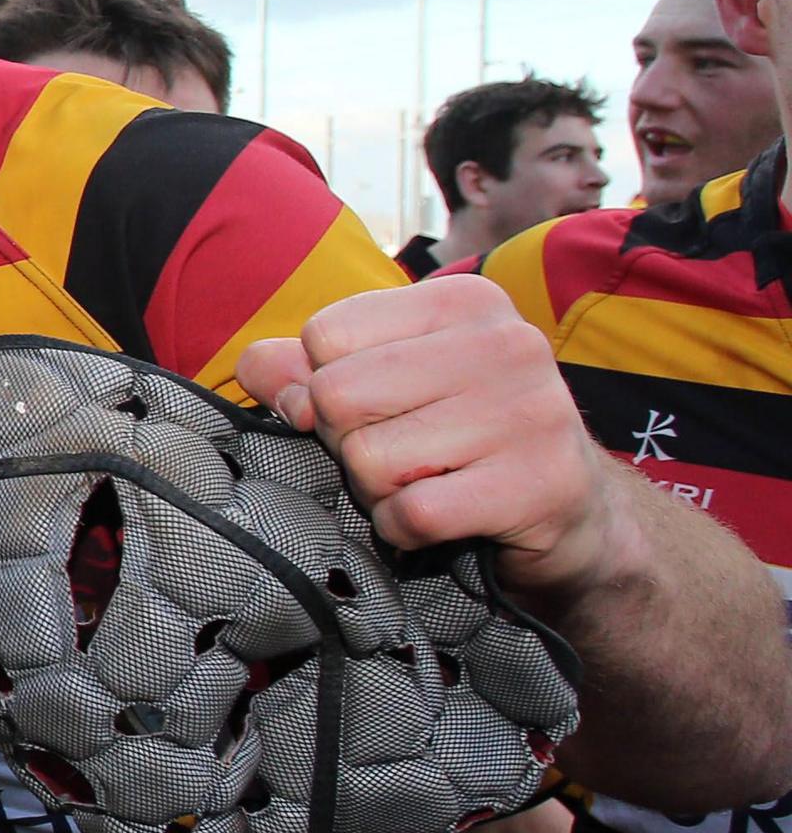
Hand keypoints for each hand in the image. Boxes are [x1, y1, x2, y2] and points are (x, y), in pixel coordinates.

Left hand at [234, 275, 624, 599]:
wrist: (575, 515)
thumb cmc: (463, 440)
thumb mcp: (388, 384)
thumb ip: (307, 368)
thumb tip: (256, 369)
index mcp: (462, 302)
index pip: (325, 335)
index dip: (325, 389)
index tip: (378, 411)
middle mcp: (505, 343)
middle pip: (338, 397)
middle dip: (350, 443)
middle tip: (404, 456)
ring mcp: (530, 412)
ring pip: (370, 460)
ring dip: (380, 491)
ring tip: (432, 482)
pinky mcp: (539, 484)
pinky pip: (411, 514)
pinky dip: (406, 530)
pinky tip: (445, 519)